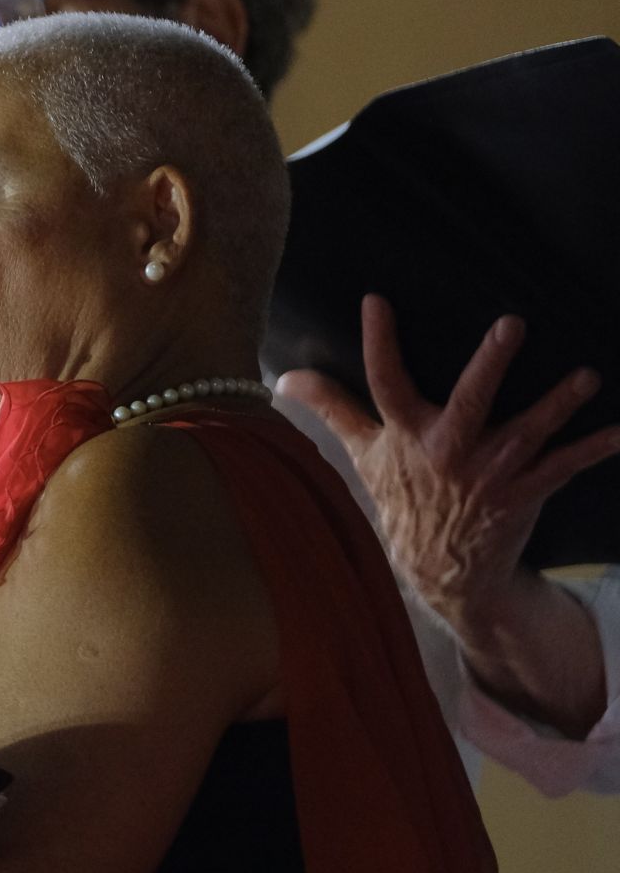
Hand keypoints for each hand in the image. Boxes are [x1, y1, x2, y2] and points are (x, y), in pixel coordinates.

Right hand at [276, 295, 619, 636]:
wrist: (441, 570)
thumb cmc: (405, 501)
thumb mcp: (363, 455)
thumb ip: (332, 409)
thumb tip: (284, 377)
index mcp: (406, 437)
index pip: (384, 384)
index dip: (379, 343)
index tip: (377, 301)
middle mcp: (447, 452)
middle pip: (467, 403)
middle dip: (489, 366)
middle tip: (511, 325)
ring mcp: (489, 473)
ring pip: (525, 433)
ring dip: (556, 406)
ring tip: (584, 378)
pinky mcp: (524, 492)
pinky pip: (565, 467)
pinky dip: (595, 448)